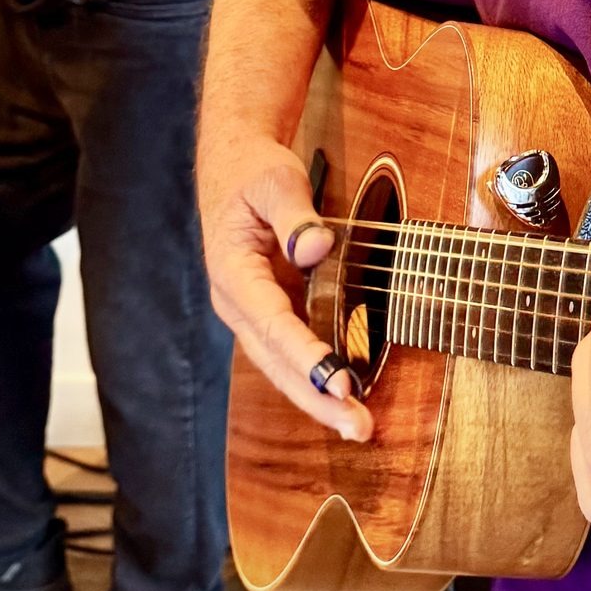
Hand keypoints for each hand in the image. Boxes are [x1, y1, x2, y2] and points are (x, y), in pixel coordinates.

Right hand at [198, 130, 372, 443]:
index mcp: (232, 272)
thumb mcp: (275, 179)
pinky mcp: (270, 311)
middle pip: (275, 361)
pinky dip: (317, 376)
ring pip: (282, 365)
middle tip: (358, 427)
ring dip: (318, 398)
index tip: (337, 383)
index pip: (270, 324)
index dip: (305, 356)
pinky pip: (292, 351)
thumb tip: (314, 248)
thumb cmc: (253, 170)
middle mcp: (237, 302)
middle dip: (315, 399)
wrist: (233, 164)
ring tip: (358, 425)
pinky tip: (346, 396)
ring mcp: (252, 311)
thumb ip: (294, 214)